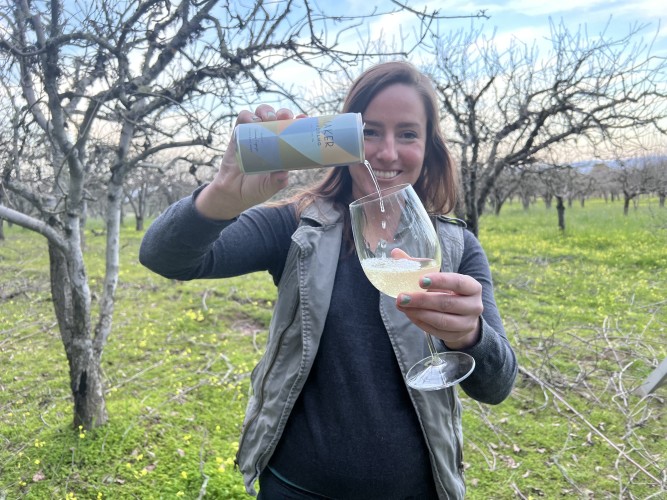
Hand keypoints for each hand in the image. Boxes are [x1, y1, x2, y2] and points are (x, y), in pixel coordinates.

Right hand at [195, 105, 305, 219]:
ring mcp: (253, 134)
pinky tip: (252, 121)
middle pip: (278, 118)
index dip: (298, 121)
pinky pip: (242, 118)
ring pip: (261, 113)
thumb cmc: (256, 189)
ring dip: (266, 111)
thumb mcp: (270, 187)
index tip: (303, 118)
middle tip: (285, 118)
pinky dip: (248, 115)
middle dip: (283, 113)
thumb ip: (277, 182)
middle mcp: (269, 138)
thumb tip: (284, 175)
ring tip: (269, 118)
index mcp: (281, 148)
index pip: (292, 130)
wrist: (233, 193)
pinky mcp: (238, 134)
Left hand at [395, 270, 482, 349]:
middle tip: (402, 297)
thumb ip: (419, 266)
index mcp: (473, 287)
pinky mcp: (457, 336)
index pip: (459, 282)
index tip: (420, 280)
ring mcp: (467, 323)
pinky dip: (421, 323)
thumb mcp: (440, 279)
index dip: (440, 281)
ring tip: (401, 306)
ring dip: (419, 313)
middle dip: (422, 300)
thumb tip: (396, 253)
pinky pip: (437, 331)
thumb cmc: (448, 291)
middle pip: (447, 303)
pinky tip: (409, 314)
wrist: (463, 316)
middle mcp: (474, 306)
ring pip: (441, 320)